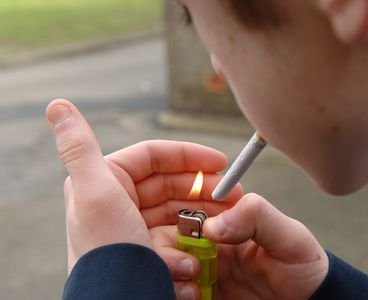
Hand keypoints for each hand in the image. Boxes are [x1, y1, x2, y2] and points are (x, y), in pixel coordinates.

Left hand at [46, 99, 241, 272]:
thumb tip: (57, 104)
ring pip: (179, 209)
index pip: (154, 156)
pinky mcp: (149, 249)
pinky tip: (207, 245)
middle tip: (234, 193)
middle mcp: (119, 201)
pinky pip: (179, 235)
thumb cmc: (108, 251)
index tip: (221, 162)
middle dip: (204, 186)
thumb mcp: (96, 194)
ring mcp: (136, 226)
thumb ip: (80, 147)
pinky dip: (195, 238)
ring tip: (229, 218)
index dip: (189, 155)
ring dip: (206, 213)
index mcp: (105, 181)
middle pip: (171, 183)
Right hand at [153, 193, 328, 299]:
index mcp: (226, 224)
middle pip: (169, 237)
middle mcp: (209, 245)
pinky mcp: (202, 294)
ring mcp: (204, 271)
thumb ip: (257, 216)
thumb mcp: (290, 237)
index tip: (185, 229)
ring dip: (171, 271)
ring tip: (193, 285)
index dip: (179, 214)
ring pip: (168, 264)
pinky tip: (194, 295)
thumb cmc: (302, 268)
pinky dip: (177, 290)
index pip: (190, 210)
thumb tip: (212, 225)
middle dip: (168, 248)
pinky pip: (176, 288)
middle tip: (188, 265)